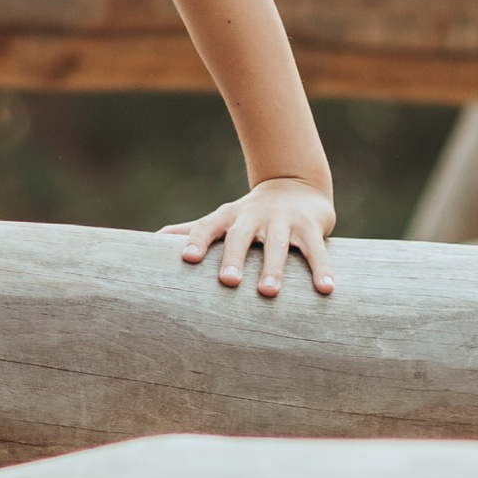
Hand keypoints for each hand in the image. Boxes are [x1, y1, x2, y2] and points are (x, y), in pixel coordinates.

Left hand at [166, 175, 335, 299]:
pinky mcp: (311, 226)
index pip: (208, 226)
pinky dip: (322, 269)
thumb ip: (191, 231)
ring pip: (279, 244)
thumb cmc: (250, 214)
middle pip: (242, 235)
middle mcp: (254, 216)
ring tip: (269, 293)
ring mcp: (284, 220)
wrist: (296, 184)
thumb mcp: (222, 219)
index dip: (197, 240)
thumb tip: (151, 240)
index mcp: (228, 217)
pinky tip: (326, 290)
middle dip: (235, 256)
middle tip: (228, 282)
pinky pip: (317, 249)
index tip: (188, 258)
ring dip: (274, 267)